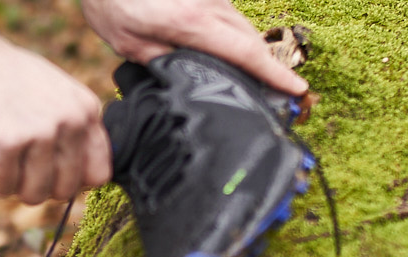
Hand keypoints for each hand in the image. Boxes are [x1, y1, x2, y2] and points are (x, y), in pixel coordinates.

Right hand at [0, 37, 109, 203]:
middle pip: (65, 190)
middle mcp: (69, 121)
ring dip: (12, 182)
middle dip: (38, 184)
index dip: (71, 179)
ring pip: (34, 195)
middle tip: (16, 161)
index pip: (98, 173)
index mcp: (85, 109)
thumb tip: (88, 177)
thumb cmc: (1, 75)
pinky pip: (2, 188)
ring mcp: (38, 133)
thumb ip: (73, 128)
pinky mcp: (5, 145)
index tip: (50, 170)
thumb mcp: (54, 92)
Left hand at [80, 0, 307, 95]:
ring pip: (240, 26)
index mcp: (191, 23)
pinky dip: (232, 34)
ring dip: (248, 50)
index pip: (245, 52)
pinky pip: (228, 14)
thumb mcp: (126, 41)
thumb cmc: (110, 1)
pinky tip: (223, 50)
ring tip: (253, 79)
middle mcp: (209, 5)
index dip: (274, 73)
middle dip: (266, 67)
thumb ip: (160, 60)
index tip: (296, 88)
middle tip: (277, 95)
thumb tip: (186, 76)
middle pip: (250, 39)